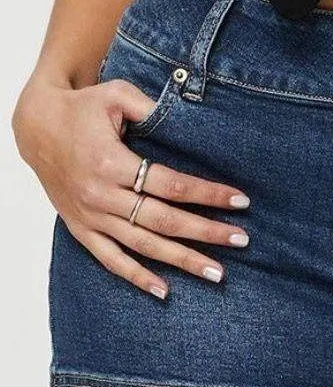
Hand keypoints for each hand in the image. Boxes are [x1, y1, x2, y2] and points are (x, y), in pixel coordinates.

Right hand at [13, 75, 250, 299]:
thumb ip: (152, 108)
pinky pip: (110, 259)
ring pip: (143, 246)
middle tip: (242, 239)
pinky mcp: (81, 228)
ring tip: (217, 273)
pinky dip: (136, 277)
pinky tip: (164, 291)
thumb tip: (191, 122)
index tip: (240, 200)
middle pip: (163, 221)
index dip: (207, 194)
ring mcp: (91, 217)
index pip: (171, 185)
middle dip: (206, 232)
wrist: (36, 126)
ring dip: (182, 260)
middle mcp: (101, 196)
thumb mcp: (116, 95)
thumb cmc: (82, 108)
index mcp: (111, 163)